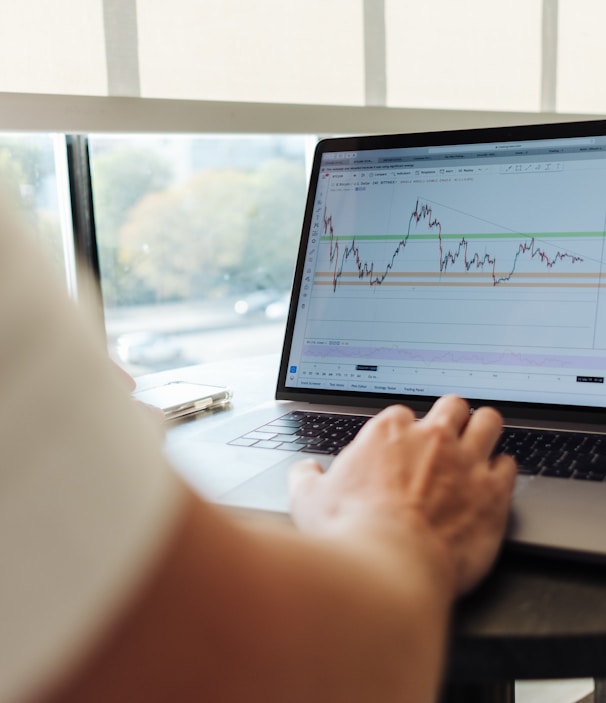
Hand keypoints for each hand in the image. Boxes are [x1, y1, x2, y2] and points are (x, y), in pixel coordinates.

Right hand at [289, 395, 516, 596]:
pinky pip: (509, 465)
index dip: (403, 431)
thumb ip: (306, 478)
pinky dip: (502, 471)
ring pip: (488, 421)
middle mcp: (431, 438)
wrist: (388, 569)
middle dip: (450, 417)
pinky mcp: (493, 492)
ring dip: (484, 430)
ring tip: (480, 442)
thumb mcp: (308, 501)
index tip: (401, 446)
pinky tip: (494, 482)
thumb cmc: (349, 534)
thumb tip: (304, 471)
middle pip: (452, 405)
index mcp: (388, 433)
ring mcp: (466, 461)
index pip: (403, 414)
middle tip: (446, 436)